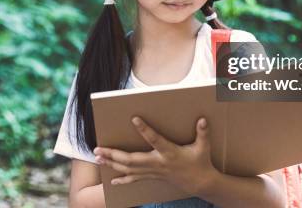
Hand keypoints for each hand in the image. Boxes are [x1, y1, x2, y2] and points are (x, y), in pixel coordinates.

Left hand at [93, 116, 217, 195]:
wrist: (200, 183)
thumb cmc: (200, 162)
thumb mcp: (203, 147)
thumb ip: (203, 133)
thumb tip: (203, 120)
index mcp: (170, 152)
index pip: (155, 139)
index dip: (145, 129)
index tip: (134, 119)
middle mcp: (158, 163)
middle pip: (132, 159)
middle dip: (113, 154)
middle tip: (98, 149)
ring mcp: (153, 171)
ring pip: (129, 169)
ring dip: (112, 164)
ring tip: (98, 158)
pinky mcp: (152, 176)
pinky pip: (134, 179)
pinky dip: (122, 179)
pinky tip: (112, 180)